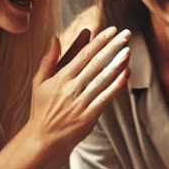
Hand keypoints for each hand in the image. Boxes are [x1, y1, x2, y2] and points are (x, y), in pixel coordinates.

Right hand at [26, 27, 130, 149]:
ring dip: (116, 64)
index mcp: (60, 78)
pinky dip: (115, 86)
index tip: (111, 30)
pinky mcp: (88, 116)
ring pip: (102, 79)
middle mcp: (71, 88)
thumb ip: (49, 60)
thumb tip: (55, 38)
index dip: (98, 41)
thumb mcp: (39, 82)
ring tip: (128, 51)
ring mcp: (80, 102)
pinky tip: (126, 74)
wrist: (44, 138)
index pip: (82, 55)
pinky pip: (104, 98)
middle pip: (95, 63)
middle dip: (112, 47)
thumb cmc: (42, 108)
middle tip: (127, 34)